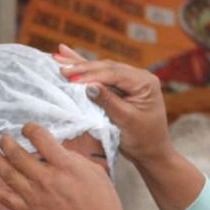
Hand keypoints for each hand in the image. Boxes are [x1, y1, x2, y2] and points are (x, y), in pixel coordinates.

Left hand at [0, 125, 132, 209]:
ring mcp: (35, 196)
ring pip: (8, 174)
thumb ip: (73, 159)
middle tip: (3, 137)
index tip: (28, 129)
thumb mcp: (96, 173)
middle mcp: (47, 178)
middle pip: (18, 154)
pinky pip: (5, 198)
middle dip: (7, 142)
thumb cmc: (103, 206)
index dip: (31, 129)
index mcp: (66, 165)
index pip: (40, 138)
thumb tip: (57, 151)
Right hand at [55, 45, 173, 163]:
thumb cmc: (143, 139)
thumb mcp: (126, 120)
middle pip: (106, 68)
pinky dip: (85, 71)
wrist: (152, 153)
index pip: (114, 74)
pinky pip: (102, 77)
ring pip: (101, 70)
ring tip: (58, 56)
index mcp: (144, 82)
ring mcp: (130, 80)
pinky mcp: (122, 87)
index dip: (91, 75)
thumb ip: (108, 101)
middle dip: (82, 67)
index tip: (70, 79)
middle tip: (59, 68)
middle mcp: (138, 77)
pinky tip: (69, 56)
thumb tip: (88, 85)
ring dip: (80, 65)